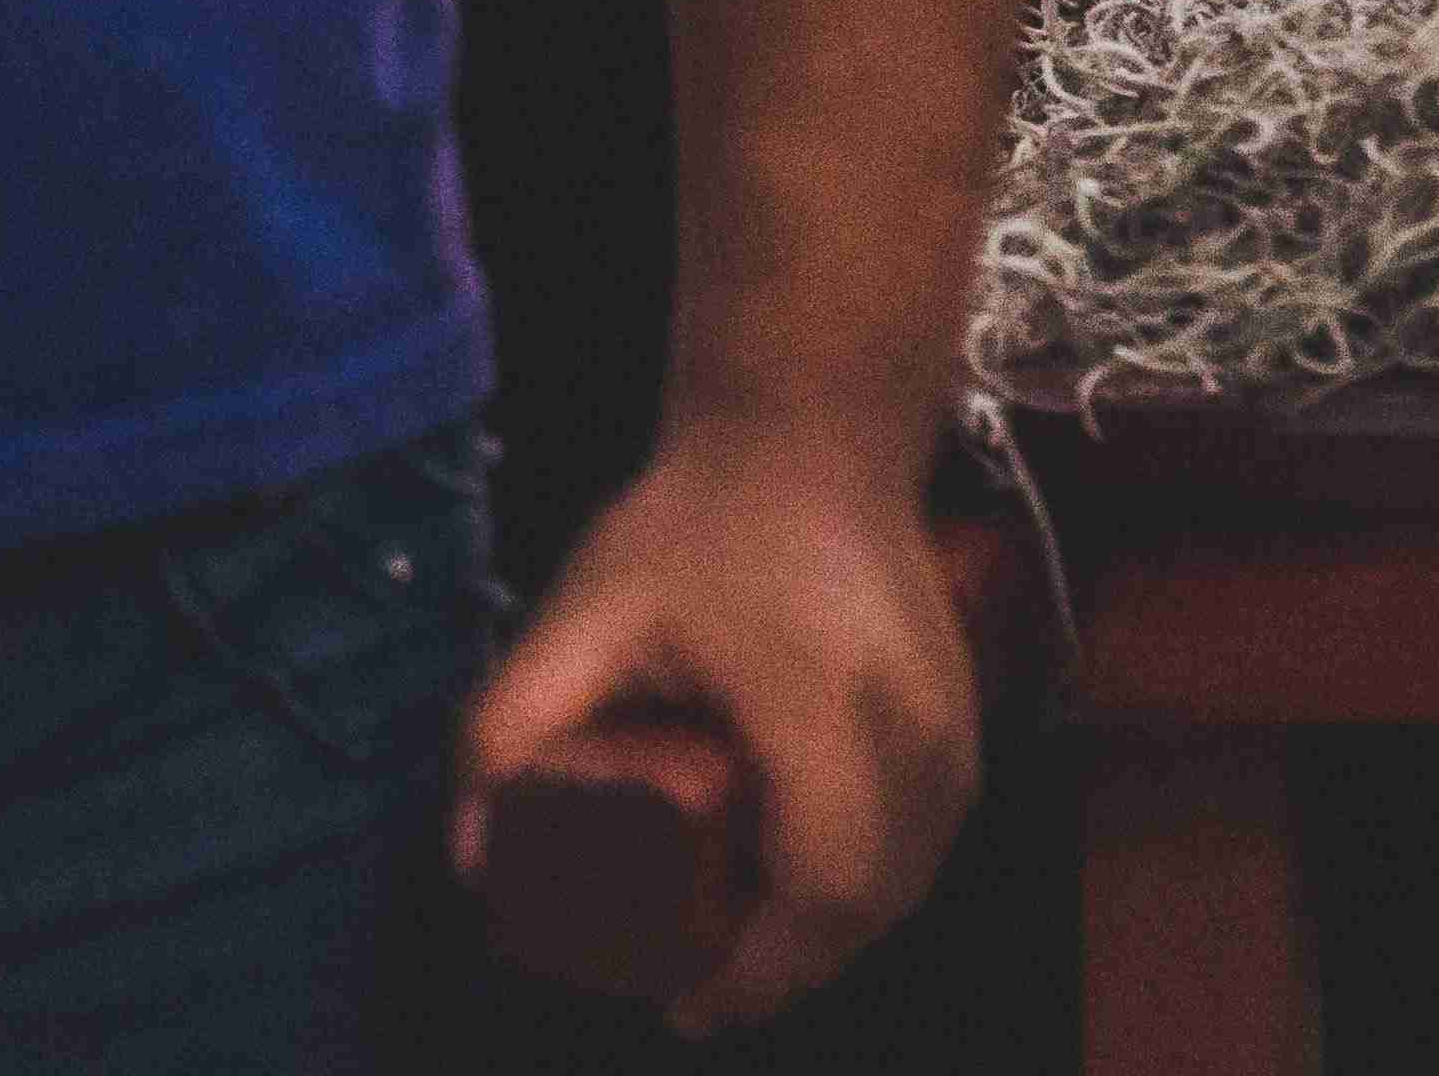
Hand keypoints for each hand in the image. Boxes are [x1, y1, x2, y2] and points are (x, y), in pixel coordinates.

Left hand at [450, 427, 978, 1035]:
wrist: (815, 433)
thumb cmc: (697, 523)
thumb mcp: (577, 614)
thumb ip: (506, 727)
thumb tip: (472, 859)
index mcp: (818, 704)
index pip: (823, 883)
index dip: (760, 970)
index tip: (685, 1005)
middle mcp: (910, 719)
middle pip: (876, 900)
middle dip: (791, 968)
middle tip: (702, 988)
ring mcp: (953, 713)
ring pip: (916, 873)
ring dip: (838, 930)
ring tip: (748, 944)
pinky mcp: (966, 707)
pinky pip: (934, 831)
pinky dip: (878, 882)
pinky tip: (812, 888)